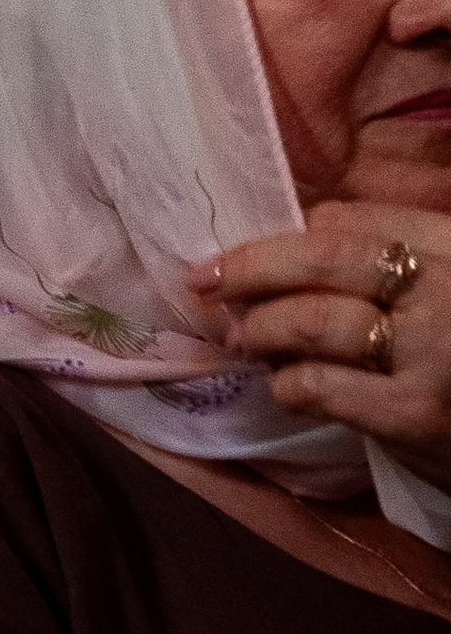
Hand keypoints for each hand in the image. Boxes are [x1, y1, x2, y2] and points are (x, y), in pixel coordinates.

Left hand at [191, 201, 450, 493]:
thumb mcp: (447, 290)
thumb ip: (395, 263)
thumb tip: (295, 241)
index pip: (353, 218)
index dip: (291, 233)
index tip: (254, 248)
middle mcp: (445, 288)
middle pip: (322, 256)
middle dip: (250, 266)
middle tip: (207, 280)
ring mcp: (433, 352)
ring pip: (312, 320)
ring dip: (261, 330)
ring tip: (243, 339)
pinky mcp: (415, 416)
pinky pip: (321, 386)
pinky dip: (288, 385)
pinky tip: (286, 388)